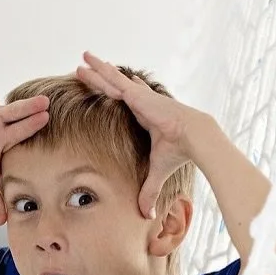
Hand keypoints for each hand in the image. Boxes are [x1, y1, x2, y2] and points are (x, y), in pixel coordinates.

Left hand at [74, 51, 192, 217]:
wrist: (194, 138)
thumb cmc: (180, 151)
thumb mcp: (158, 172)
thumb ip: (149, 190)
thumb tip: (147, 216)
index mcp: (145, 116)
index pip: (126, 103)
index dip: (117, 95)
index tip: (110, 89)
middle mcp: (141, 103)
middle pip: (114, 88)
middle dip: (101, 78)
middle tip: (85, 69)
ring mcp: (138, 96)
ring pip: (111, 80)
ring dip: (97, 69)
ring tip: (81, 58)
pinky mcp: (137, 95)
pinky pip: (113, 80)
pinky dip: (100, 71)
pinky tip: (88, 61)